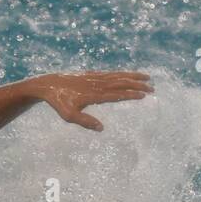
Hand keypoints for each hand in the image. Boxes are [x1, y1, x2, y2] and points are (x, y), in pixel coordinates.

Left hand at [31, 70, 153, 130]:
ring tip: (146, 77)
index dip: (130, 94)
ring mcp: (94, 77)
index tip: (143, 95)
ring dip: (132, 76)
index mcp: (94, 94)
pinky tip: (127, 75)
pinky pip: (110, 73)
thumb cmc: (59, 102)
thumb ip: (85, 122)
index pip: (116, 94)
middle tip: (152, 87)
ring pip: (117, 75)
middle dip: (137, 85)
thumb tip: (101, 128)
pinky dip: (121, 73)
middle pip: (121, 83)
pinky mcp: (91, 74)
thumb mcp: (69, 116)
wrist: (48, 84)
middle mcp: (96, 84)